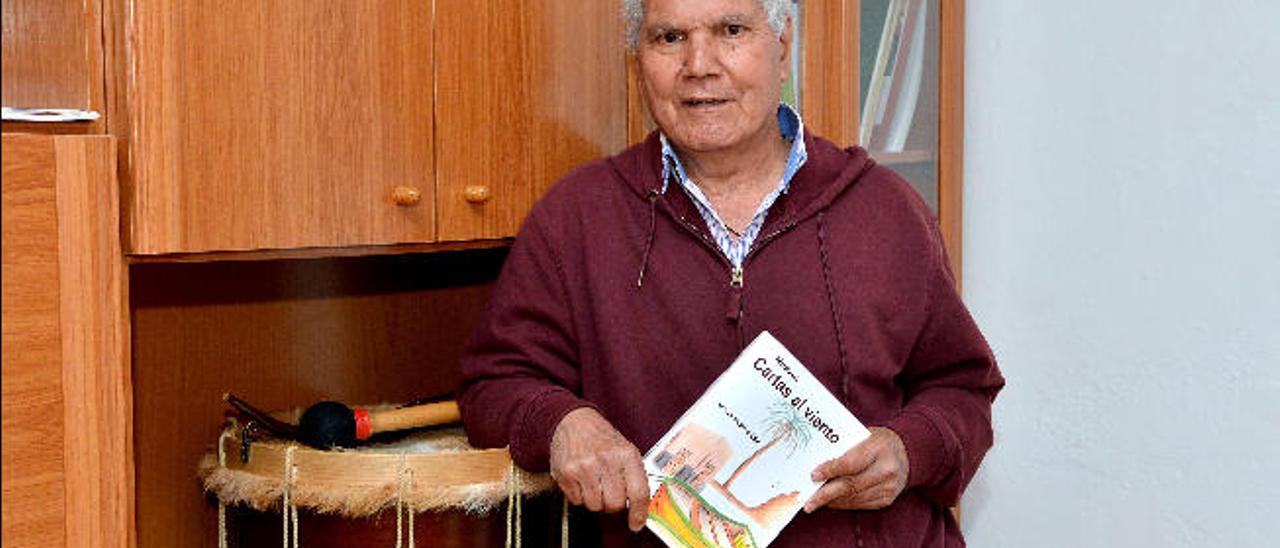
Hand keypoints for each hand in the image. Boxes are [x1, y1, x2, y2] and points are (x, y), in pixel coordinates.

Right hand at [549, 408, 649, 530]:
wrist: (574, 420)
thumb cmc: (602, 438)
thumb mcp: (625, 449)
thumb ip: (634, 476)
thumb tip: (641, 507)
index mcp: (626, 454)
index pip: (638, 492)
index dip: (639, 513)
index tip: (636, 523)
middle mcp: (605, 460)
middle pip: (615, 504)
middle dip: (613, 503)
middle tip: (609, 491)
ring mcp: (584, 467)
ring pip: (595, 505)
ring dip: (595, 499)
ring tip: (594, 482)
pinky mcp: (566, 473)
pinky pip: (577, 500)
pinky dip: (580, 495)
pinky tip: (581, 479)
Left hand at [804, 427, 909, 511]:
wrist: (907, 451)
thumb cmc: (877, 441)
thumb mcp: (863, 435)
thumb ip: (844, 448)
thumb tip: (815, 463)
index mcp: (879, 448)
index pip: (851, 462)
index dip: (830, 470)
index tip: (813, 475)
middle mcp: (886, 469)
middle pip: (851, 485)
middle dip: (826, 495)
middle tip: (808, 502)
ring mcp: (888, 486)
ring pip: (854, 497)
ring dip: (832, 501)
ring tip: (814, 502)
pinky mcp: (887, 499)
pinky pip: (861, 504)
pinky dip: (843, 504)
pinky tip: (831, 502)